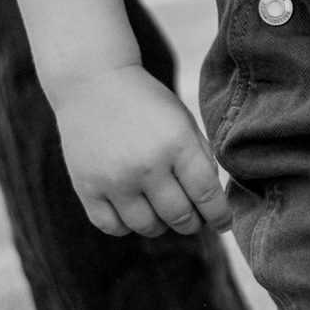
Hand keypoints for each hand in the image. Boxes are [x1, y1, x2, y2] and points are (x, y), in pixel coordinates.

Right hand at [55, 69, 230, 240]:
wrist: (92, 81)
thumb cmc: (145, 102)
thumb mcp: (182, 120)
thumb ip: (201, 158)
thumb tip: (213, 204)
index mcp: (176, 143)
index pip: (207, 196)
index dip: (219, 215)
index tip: (222, 223)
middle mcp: (146, 165)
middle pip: (179, 217)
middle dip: (192, 222)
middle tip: (192, 217)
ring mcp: (114, 179)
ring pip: (148, 227)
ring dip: (161, 225)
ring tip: (161, 211)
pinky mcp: (87, 187)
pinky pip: (114, 227)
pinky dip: (128, 226)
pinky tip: (132, 210)